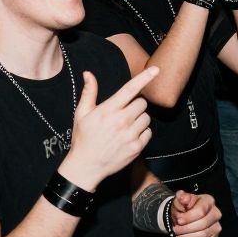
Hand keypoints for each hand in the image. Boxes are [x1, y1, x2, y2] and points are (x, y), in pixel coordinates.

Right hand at [59, 67, 157, 190]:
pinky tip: (130, 136)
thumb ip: (89, 92)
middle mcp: (121, 121)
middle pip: (142, 103)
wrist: (86, 166)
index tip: (156, 69)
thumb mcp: (81, 114)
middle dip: (135, 105)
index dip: (144, 77)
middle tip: (124, 113)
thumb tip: (88, 73)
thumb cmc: (84, 138)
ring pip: (146, 118)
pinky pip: (148, 133)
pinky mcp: (136, 147)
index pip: (130, 89)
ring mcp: (130, 135)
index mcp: (108, 110)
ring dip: (139, 119)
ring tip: (126, 126)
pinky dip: (142, 133)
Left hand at [171, 191, 220, 236]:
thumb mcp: (179, 200)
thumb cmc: (182, 207)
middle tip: (175, 231)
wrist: (183, 216)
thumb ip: (181, 197)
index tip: (178, 220)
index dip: (188, 218)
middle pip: (203, 227)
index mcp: (208, 201)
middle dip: (186, 230)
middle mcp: (216, 214)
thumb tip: (183, 198)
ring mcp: (216, 228)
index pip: (201, 212)